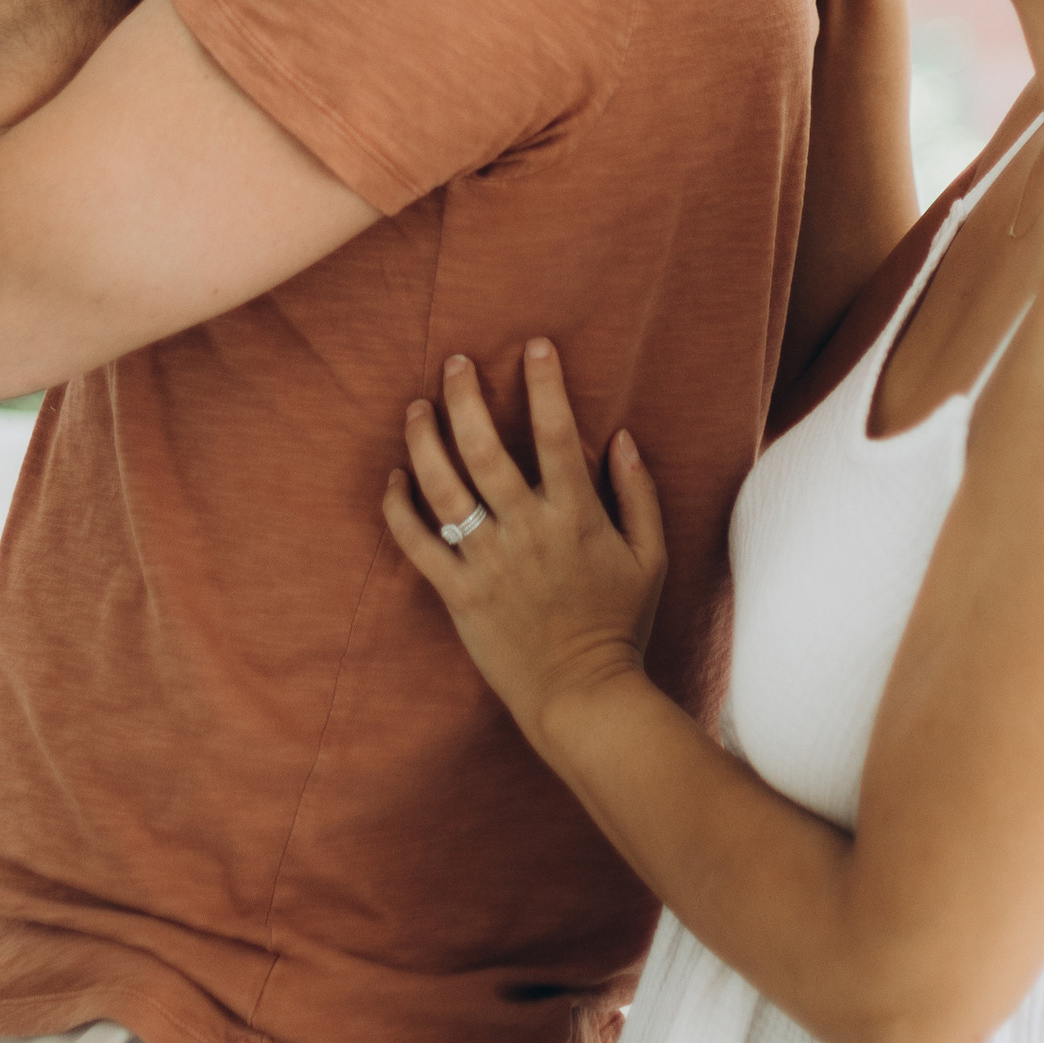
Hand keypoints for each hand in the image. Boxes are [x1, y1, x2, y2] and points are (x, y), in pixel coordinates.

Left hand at [384, 343, 667, 755]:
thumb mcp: (651, 557)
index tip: (534, 346)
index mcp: (576, 518)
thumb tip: (623, 436)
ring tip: (415, 407)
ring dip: (423, 441)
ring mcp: (489, 563)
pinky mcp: (458, 595)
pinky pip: (417, 544)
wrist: (583, 696)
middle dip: (465, 396)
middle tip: (455, 362)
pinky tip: (392, 478)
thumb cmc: (620, 625)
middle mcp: (527, 532)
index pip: (558, 434)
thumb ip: (639, 494)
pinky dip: (398, 508)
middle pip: (484, 449)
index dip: (545, 384)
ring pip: (443, 489)